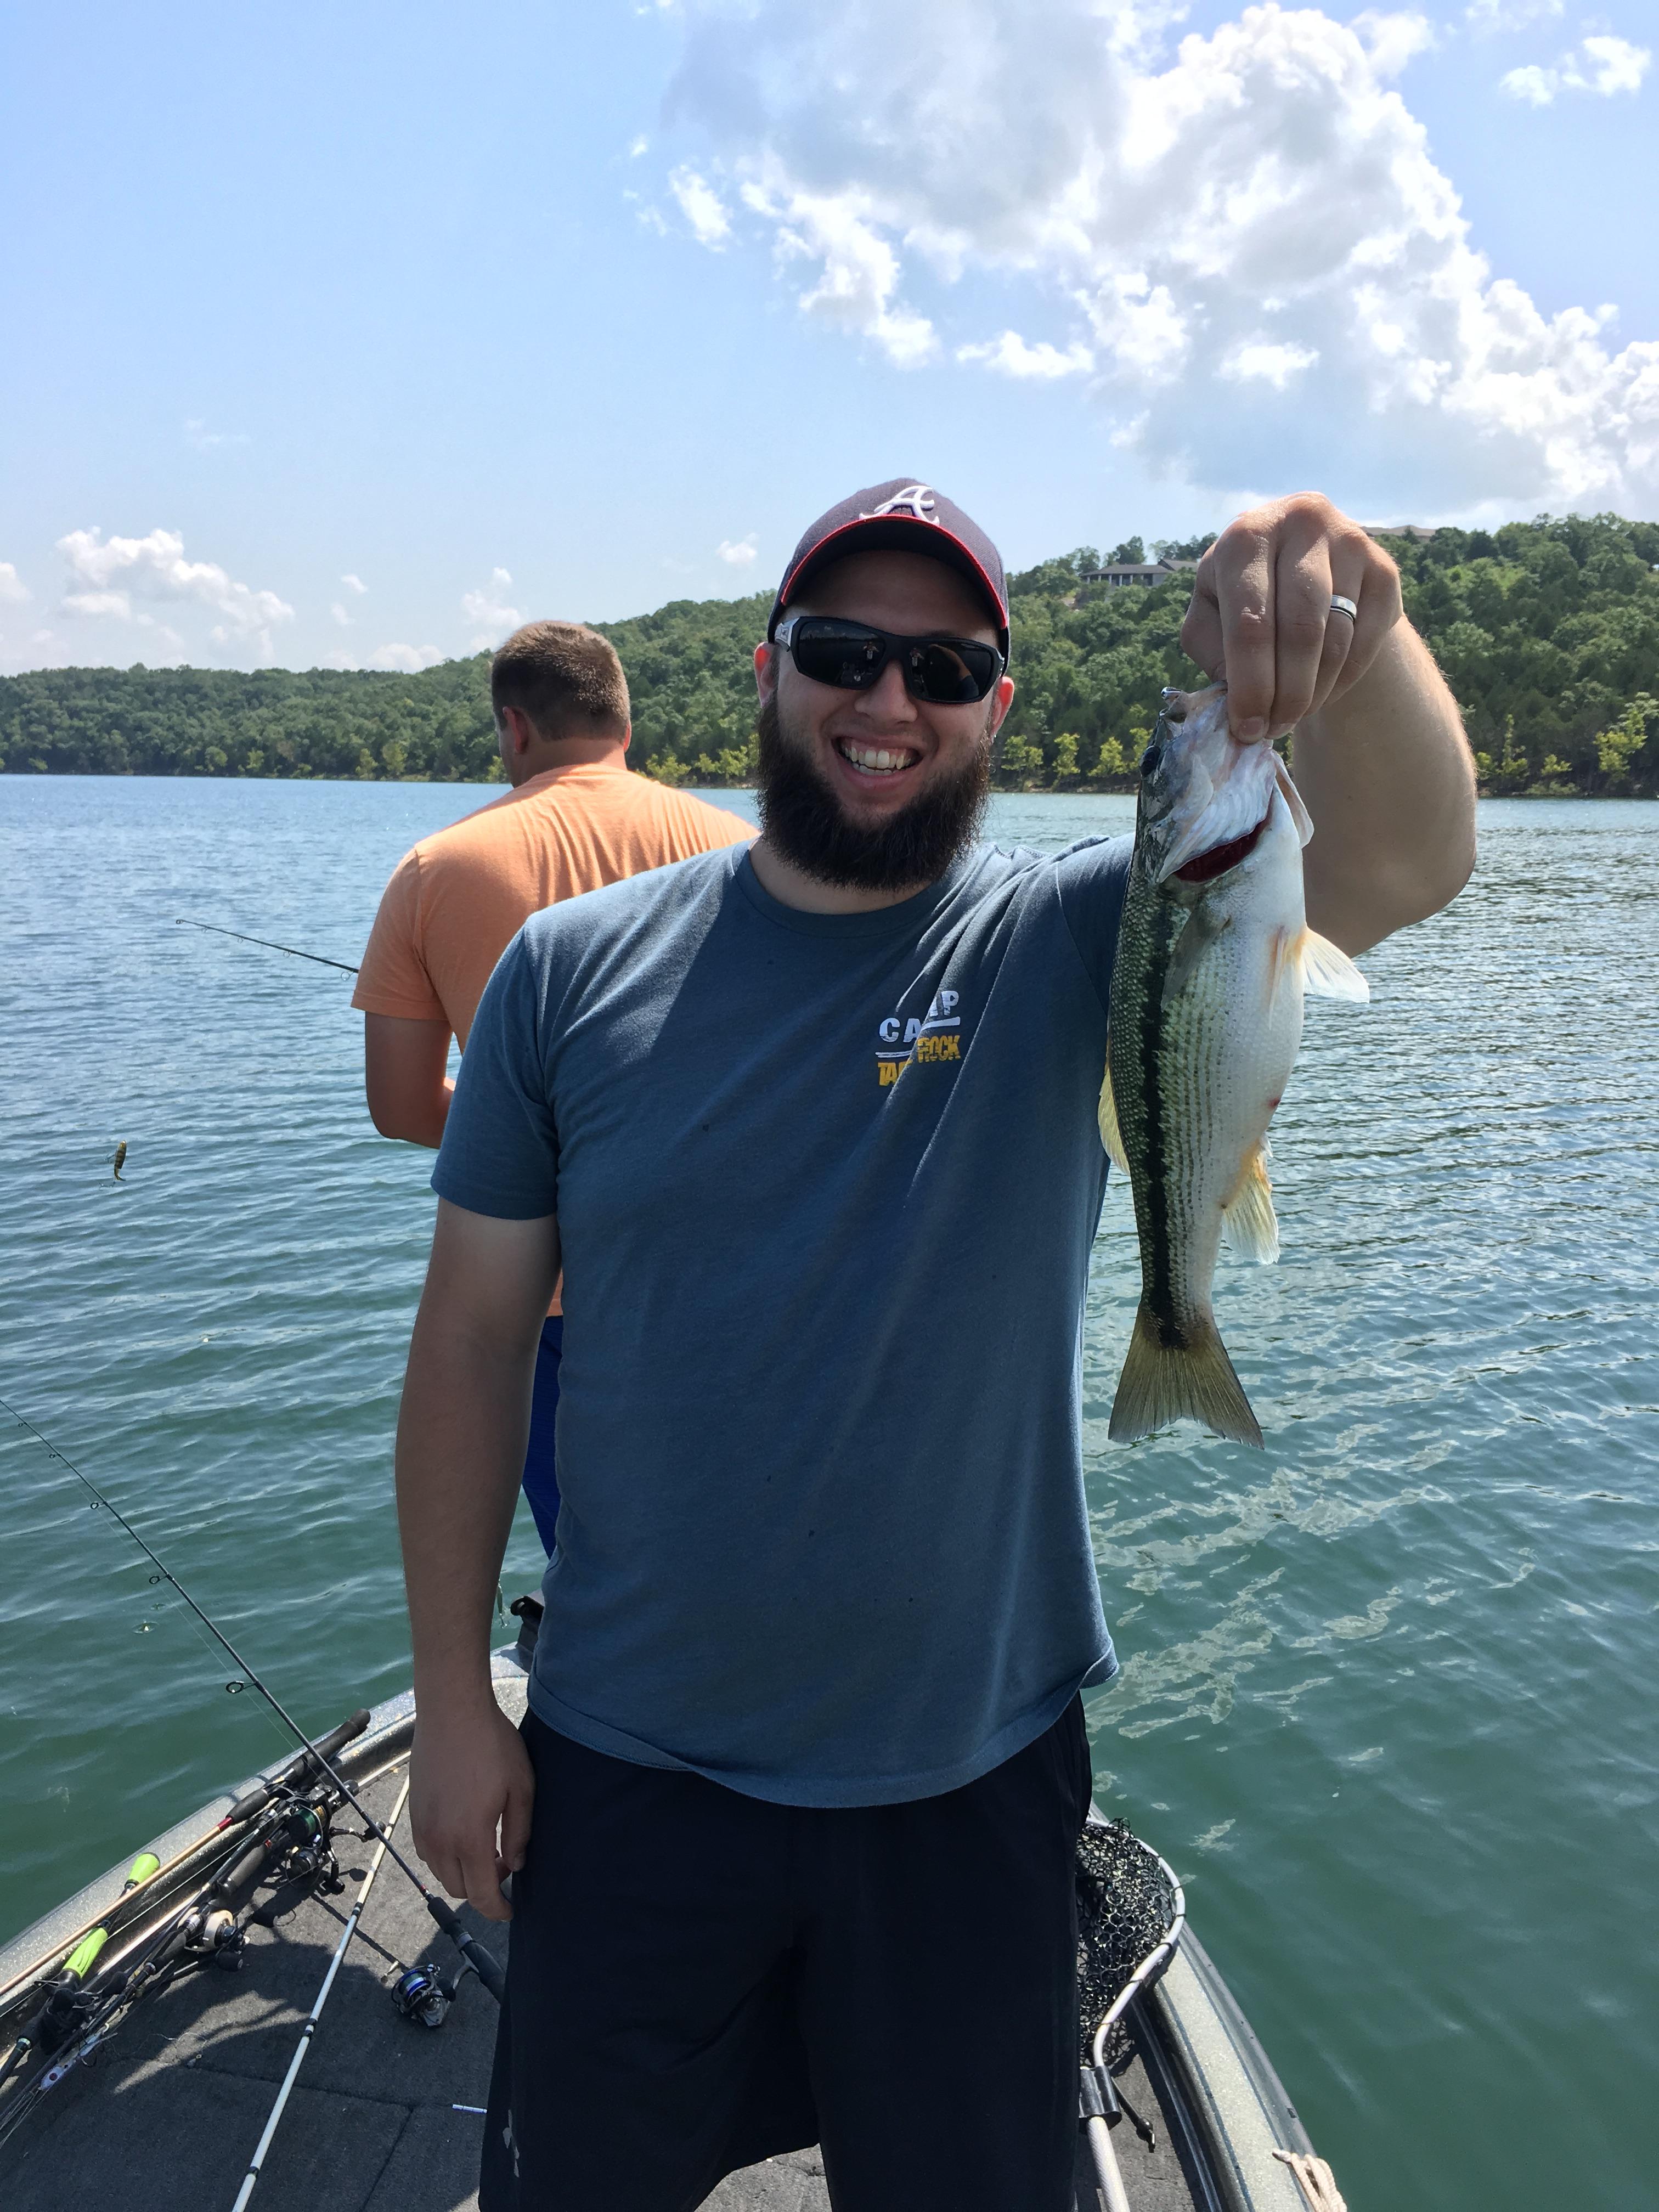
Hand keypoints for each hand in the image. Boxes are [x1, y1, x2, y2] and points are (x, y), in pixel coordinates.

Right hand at [409, 1696, 534, 1922]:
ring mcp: (422, 1827)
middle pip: (458, 1888)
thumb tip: (515, 1864)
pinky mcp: (412, 1813)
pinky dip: (445, 1855)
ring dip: (463, 1871)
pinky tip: (463, 1831)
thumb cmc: (492, 1746)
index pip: (480, 1895)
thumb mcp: (521, 1788)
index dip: (496, 1909)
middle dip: (482, 1889)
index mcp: (470, 1838)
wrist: (452, 1712)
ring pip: (440, 1871)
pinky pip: (427, 1851)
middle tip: (504, 1864)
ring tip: (486, 1846)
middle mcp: (440, 1840)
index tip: (510, 1909)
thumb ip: (519, 1833)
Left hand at [1180, 494, 1403, 742]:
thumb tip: (1235, 698)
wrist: (1305, 563)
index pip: (1251, 621)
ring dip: (1315, 691)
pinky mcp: (1385, 569)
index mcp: (1246, 536)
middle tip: (1275, 729)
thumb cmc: (1245, 595)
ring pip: (1338, 638)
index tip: (1248, 728)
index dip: (1251, 684)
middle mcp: (1302, 524)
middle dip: (1287, 693)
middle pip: (1302, 630)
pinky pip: (1367, 640)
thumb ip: (1211, 648)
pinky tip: (1323, 690)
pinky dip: (1344, 678)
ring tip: (1293, 714)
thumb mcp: (1211, 611)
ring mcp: (1350, 543)